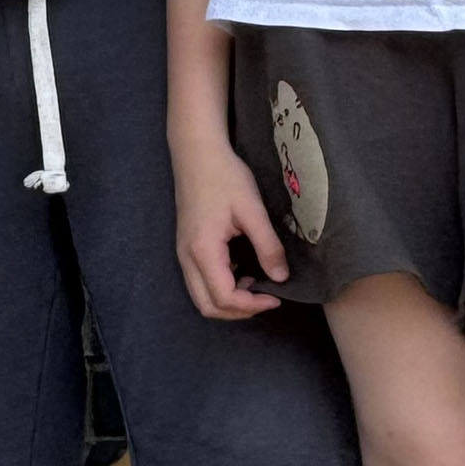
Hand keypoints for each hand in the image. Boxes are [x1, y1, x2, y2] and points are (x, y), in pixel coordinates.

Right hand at [173, 143, 287, 320]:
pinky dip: (221, 288)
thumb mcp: (252, 210)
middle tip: (266, 299)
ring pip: (201, 297)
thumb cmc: (224, 177)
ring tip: (255, 286)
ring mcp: (183, 254)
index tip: (277, 297)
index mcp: (203, 251)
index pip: (224, 298)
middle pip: (207, 306)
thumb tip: (281, 277)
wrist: (197, 154)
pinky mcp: (186, 247)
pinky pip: (200, 282)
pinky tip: (241, 272)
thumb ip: (267, 246)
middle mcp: (187, 258)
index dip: (252, 305)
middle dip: (238, 311)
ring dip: (228, 301)